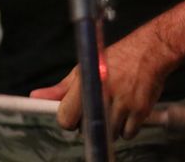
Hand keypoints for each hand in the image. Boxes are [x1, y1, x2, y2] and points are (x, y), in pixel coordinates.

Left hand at [30, 28, 177, 139]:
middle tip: (100, 105)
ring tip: (115, 105)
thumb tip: (36, 97)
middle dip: (91, 122)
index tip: (74, 116)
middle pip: (88, 128)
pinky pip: (128, 133)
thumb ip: (61, 89)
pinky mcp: (140, 110)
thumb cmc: (115, 59)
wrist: (149, 51)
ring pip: (109, 133)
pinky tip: (128, 111)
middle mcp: (103, 93)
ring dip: (111, 126)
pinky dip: (127, 128)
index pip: (66, 118)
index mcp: (85, 82)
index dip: (69, 120)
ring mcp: (123, 102)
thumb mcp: (84, 68)